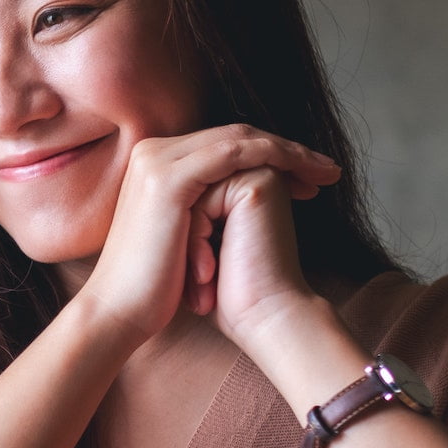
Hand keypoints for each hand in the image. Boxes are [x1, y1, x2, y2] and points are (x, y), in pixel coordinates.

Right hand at [72, 125, 338, 346]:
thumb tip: (241, 206)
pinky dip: (275, 159)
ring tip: (325, 175)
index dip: (269, 156)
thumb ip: (204, 209)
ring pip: (240, 140)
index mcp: (155, 164)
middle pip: (235, 136)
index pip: (223, 146)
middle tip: (326, 170)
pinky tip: (302, 178)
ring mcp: (159, 161)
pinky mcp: (170, 178)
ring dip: (290, 153)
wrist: (121, 312)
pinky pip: (236, 154)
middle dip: (287, 151)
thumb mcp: (185, 236)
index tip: (306, 179)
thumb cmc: (154, 287)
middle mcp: (153, 153)